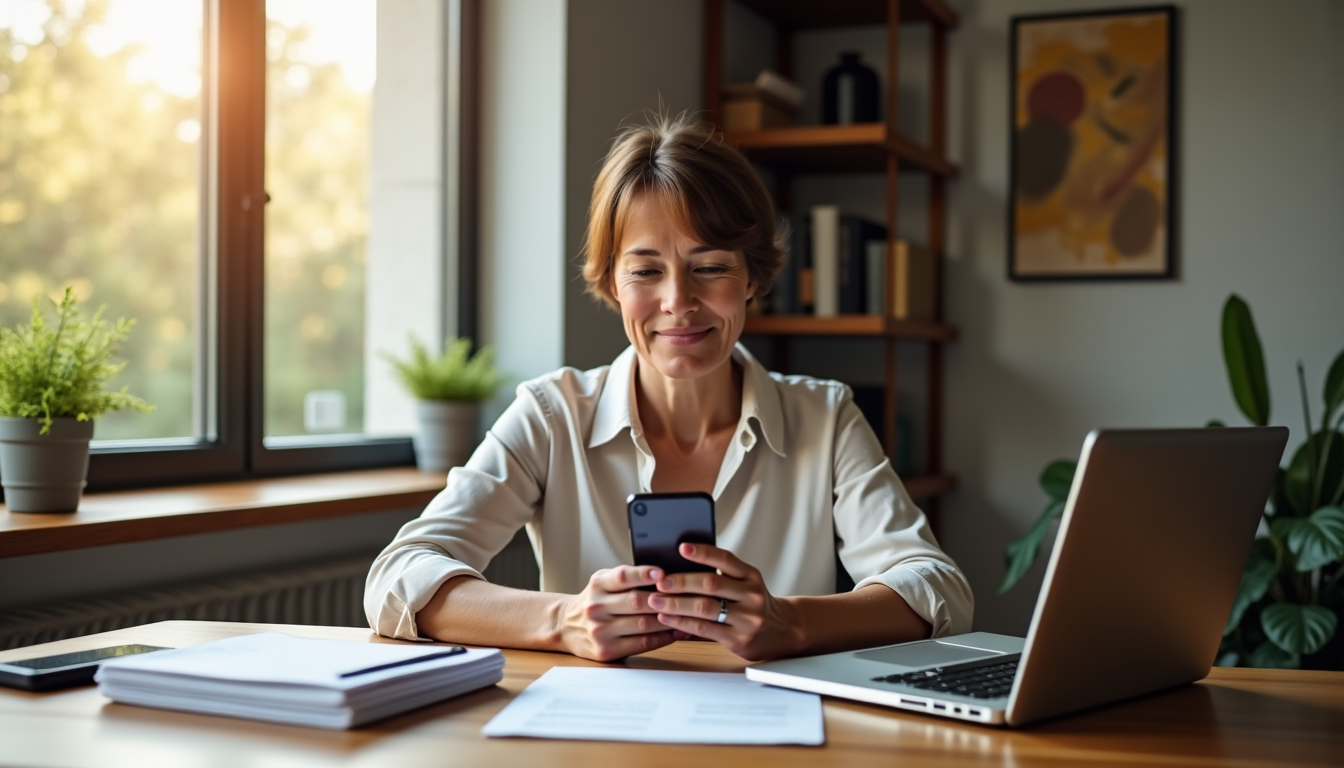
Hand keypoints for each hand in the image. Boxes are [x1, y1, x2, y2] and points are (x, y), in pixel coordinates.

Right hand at [557, 565, 678, 661]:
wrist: (566, 626)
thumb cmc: (596, 600)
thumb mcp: (603, 582)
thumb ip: (628, 578)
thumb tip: (666, 576)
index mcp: (598, 584)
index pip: (622, 576)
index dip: (643, 574)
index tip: (661, 573)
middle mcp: (596, 607)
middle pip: (636, 602)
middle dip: (664, 599)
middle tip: (686, 596)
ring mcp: (600, 631)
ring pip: (643, 624)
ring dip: (669, 620)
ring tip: (688, 614)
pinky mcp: (606, 651)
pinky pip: (642, 643)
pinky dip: (664, 638)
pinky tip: (677, 631)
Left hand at [648, 543, 803, 660]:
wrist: (784, 631)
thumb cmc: (753, 603)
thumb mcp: (745, 584)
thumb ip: (721, 576)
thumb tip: (678, 566)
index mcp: (751, 575)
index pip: (726, 559)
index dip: (703, 552)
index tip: (681, 547)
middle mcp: (752, 594)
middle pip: (711, 584)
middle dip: (681, 581)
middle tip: (659, 581)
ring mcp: (748, 618)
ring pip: (706, 608)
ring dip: (676, 604)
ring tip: (655, 601)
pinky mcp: (740, 640)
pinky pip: (705, 629)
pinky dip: (682, 623)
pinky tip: (667, 619)